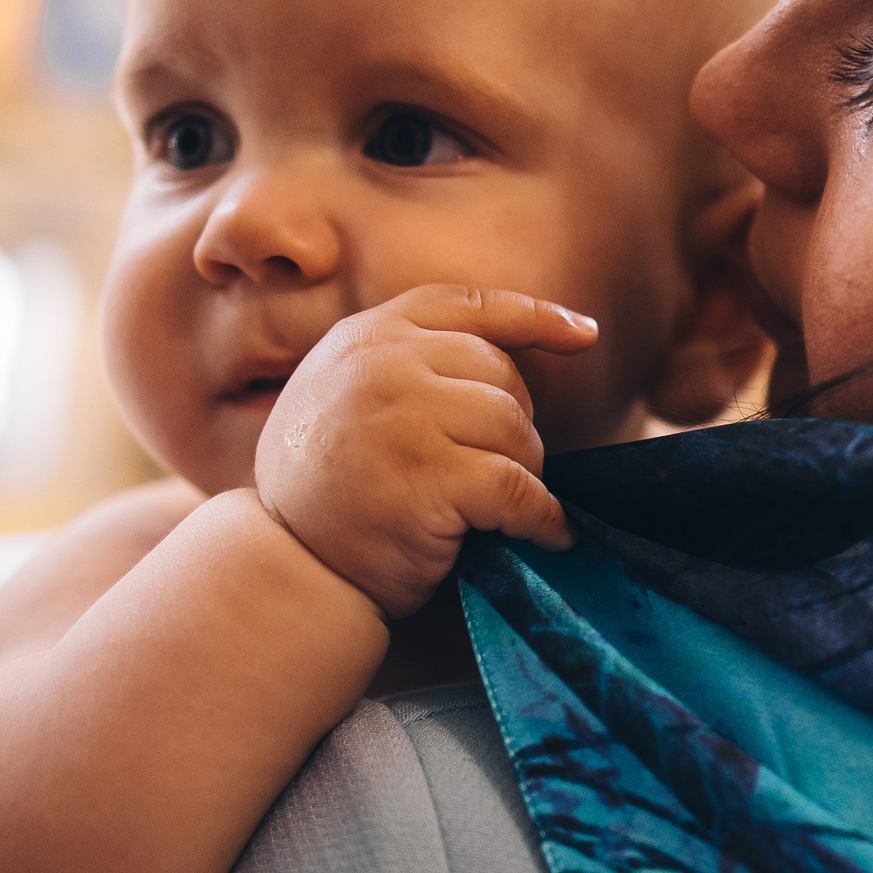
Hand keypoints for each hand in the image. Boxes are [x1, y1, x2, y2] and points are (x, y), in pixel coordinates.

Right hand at [254, 285, 598, 617]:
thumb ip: (404, 368)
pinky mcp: (432, 477)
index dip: (533, 317)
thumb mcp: (344, 401)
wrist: (289, 567)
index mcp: (365, 337)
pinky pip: (519, 488)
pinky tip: (547, 534)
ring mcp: (406, 416)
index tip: (583, 334)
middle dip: (513, 427)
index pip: (466, 305)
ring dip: (524, 472)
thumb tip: (509, 360)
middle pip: (502, 374)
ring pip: (515, 428)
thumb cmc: (325, 493)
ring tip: (494, 508)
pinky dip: (542, 516)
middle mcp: (383, 363)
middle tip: (489, 475)